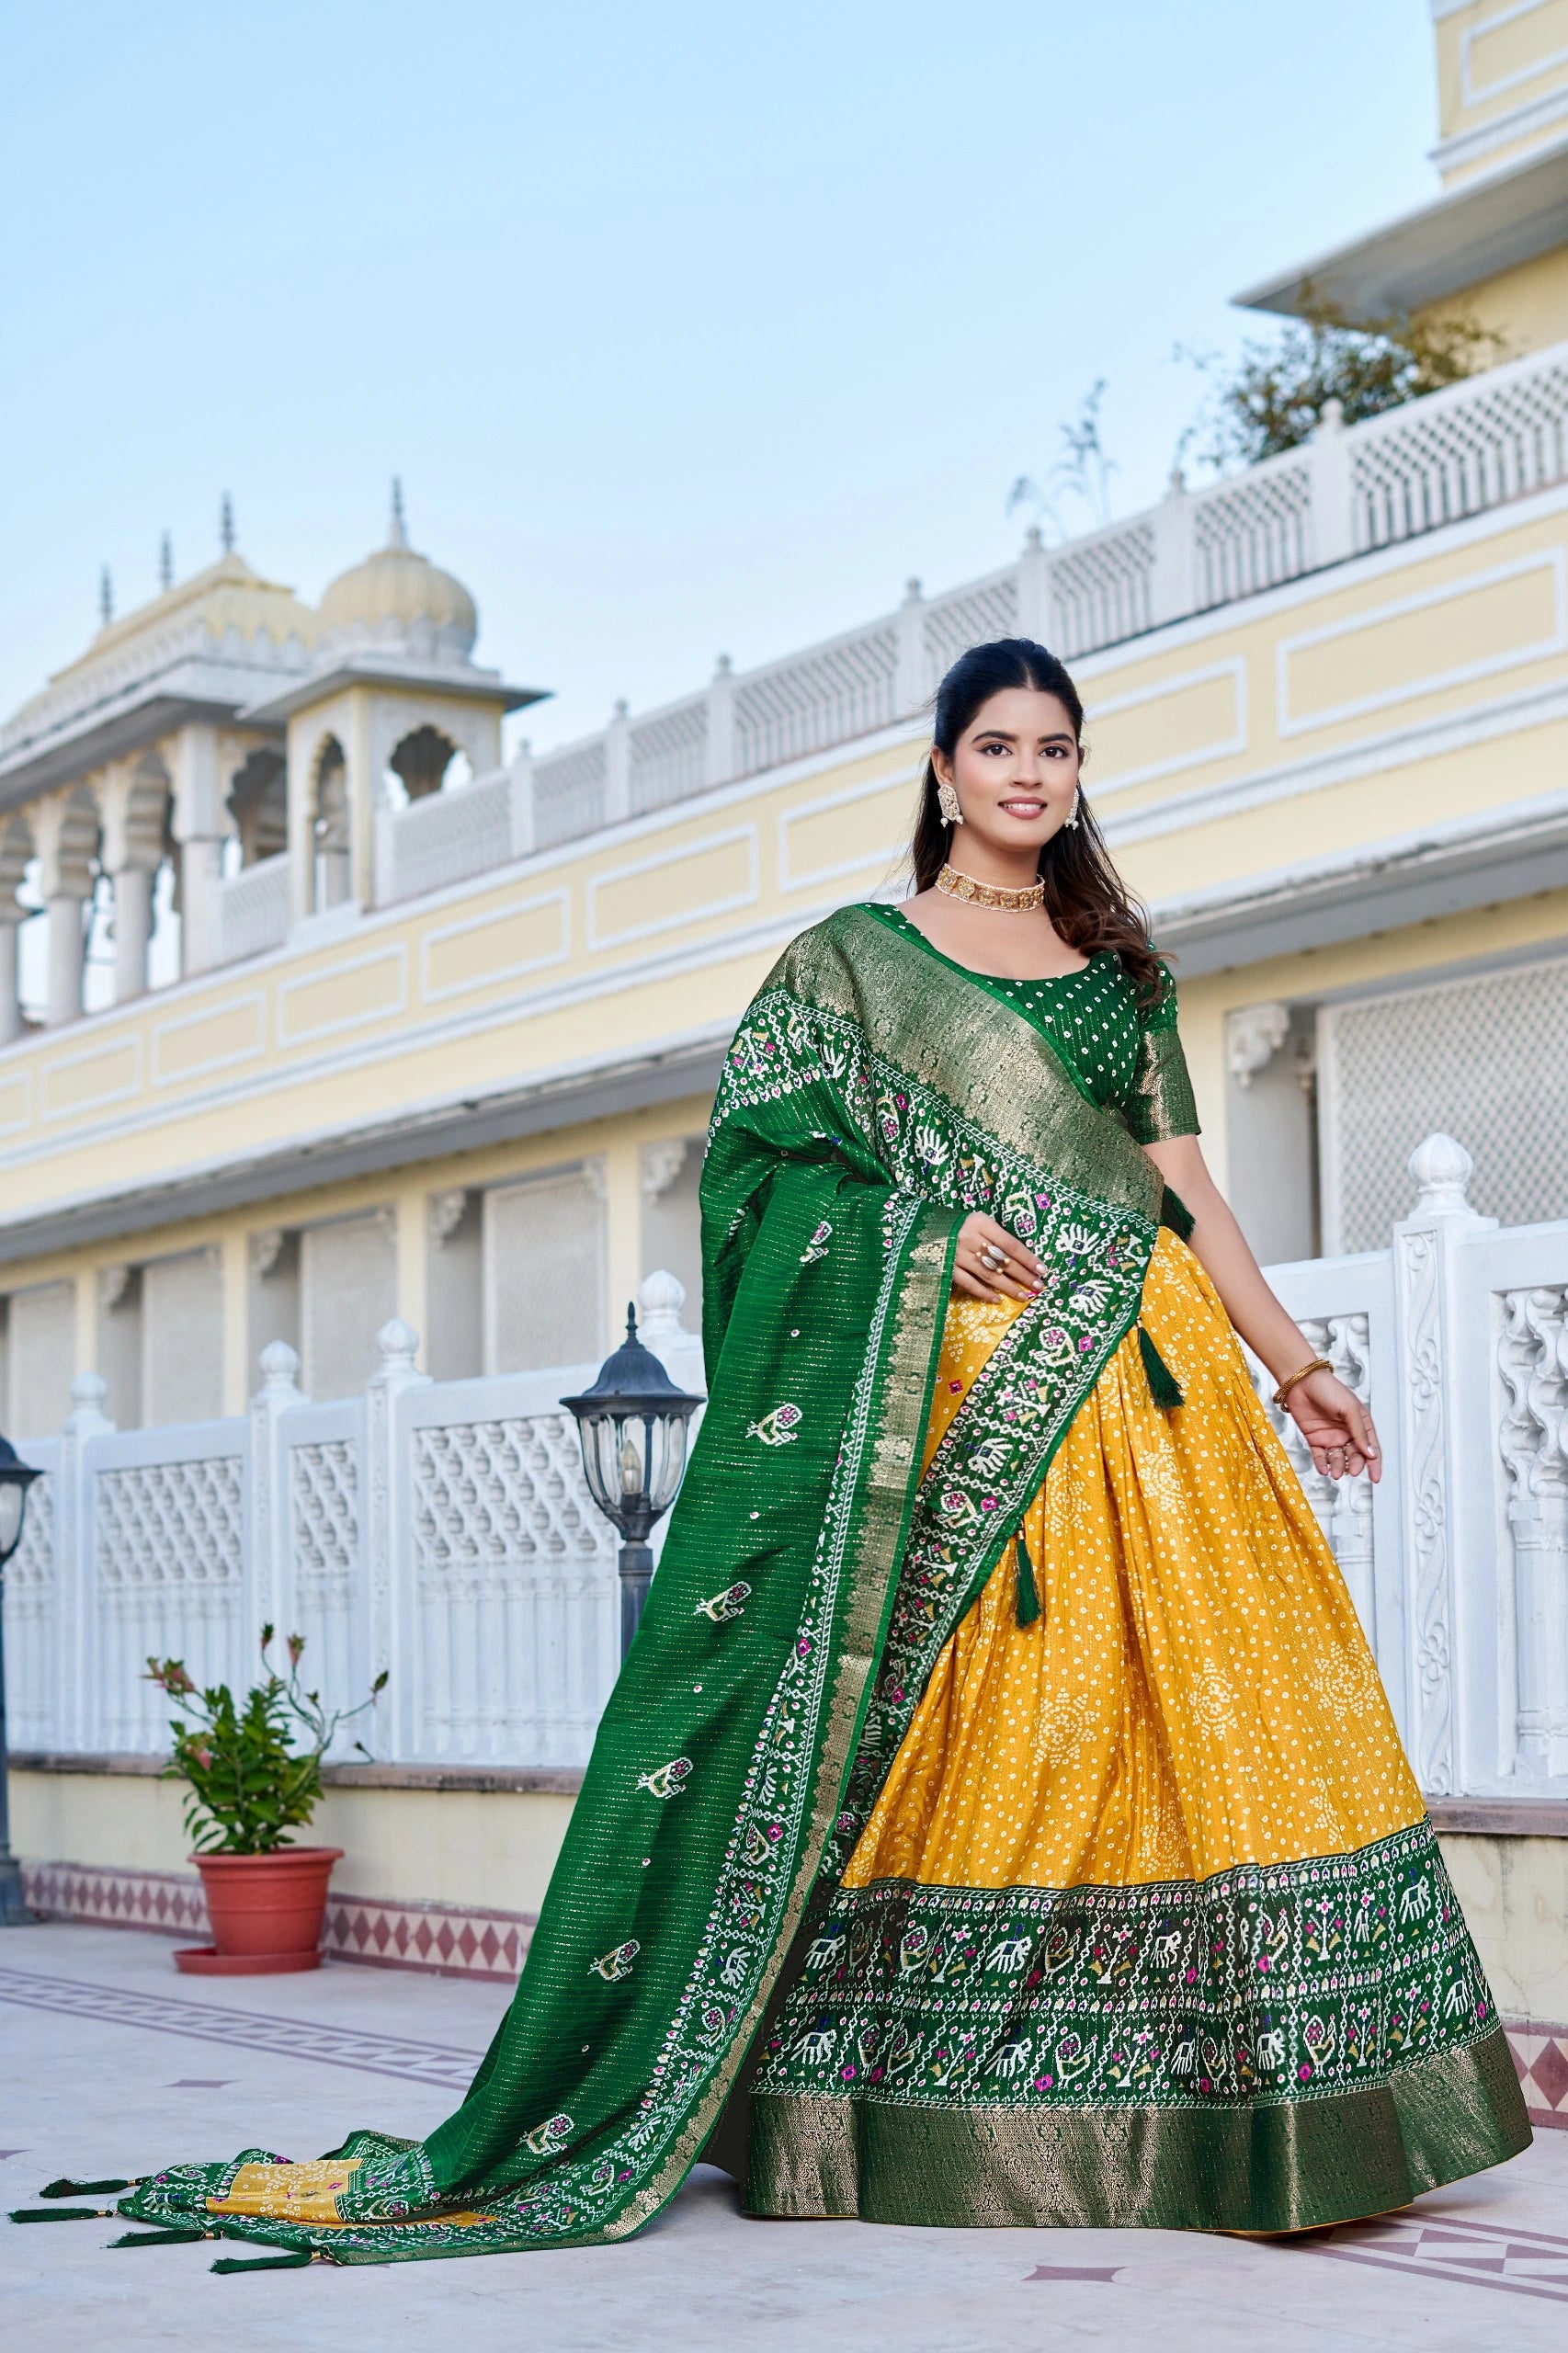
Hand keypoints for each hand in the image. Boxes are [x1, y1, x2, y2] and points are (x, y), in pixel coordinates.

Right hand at [952, 1212, 1044, 1303]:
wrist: (925, 1228)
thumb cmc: (959, 1226)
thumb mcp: (978, 1222)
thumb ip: (996, 1236)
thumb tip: (1021, 1259)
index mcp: (980, 1223)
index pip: (1010, 1244)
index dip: (1027, 1258)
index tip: (1042, 1270)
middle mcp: (970, 1238)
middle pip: (1002, 1260)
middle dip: (1023, 1275)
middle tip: (1038, 1286)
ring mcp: (957, 1255)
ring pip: (989, 1274)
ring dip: (1008, 1287)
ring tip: (1023, 1296)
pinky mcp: (947, 1268)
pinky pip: (969, 1283)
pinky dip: (984, 1293)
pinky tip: (997, 1299)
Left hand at [1285, 1367, 1380, 1483]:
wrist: (1301, 1381)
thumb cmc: (1329, 1390)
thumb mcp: (1349, 1410)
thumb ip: (1359, 1433)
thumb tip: (1371, 1454)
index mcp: (1360, 1424)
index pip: (1371, 1447)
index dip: (1375, 1464)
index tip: (1376, 1479)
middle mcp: (1347, 1433)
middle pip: (1354, 1455)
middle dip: (1354, 1465)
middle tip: (1351, 1472)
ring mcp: (1330, 1436)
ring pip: (1337, 1458)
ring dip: (1338, 1467)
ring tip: (1335, 1473)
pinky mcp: (1314, 1439)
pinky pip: (1320, 1456)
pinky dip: (1322, 1464)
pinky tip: (1323, 1469)